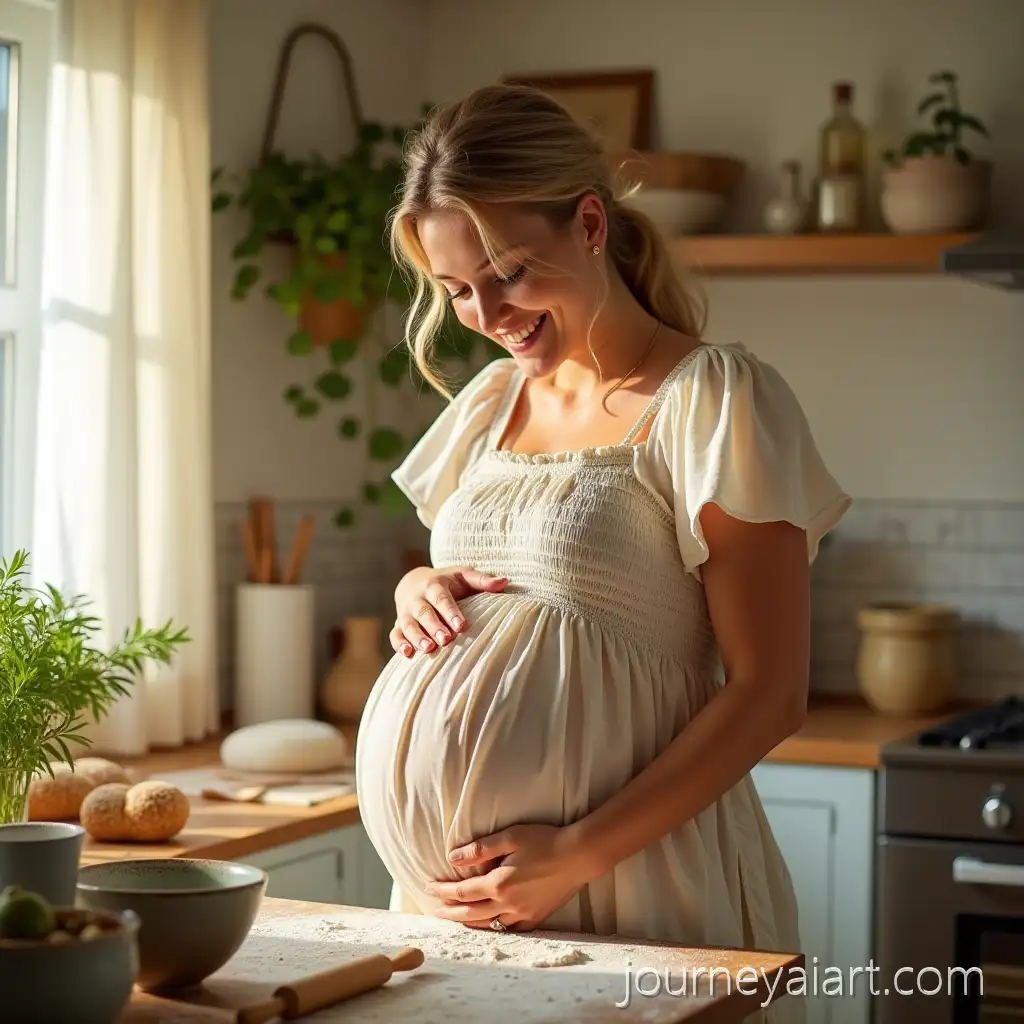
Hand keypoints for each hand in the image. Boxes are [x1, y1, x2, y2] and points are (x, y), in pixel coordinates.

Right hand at [391, 565, 507, 657]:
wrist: (414, 581)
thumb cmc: (446, 581)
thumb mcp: (463, 575)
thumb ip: (482, 580)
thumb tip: (505, 582)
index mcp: (433, 585)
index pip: (441, 598)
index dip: (451, 612)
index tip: (462, 626)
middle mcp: (417, 598)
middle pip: (424, 613)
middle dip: (434, 626)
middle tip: (446, 640)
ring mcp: (405, 612)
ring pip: (408, 625)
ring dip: (417, 637)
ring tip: (429, 649)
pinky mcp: (399, 624)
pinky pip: (395, 634)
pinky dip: (399, 644)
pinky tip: (408, 654)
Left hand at [423, 823, 586, 931]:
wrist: (578, 856)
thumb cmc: (544, 841)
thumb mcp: (510, 837)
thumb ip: (480, 849)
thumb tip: (453, 858)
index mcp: (498, 883)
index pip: (461, 892)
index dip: (442, 891)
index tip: (428, 887)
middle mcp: (507, 903)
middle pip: (470, 913)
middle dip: (449, 911)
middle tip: (435, 909)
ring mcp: (523, 913)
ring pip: (489, 924)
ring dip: (469, 921)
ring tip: (457, 917)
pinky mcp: (536, 916)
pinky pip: (510, 928)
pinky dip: (496, 926)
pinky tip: (491, 922)